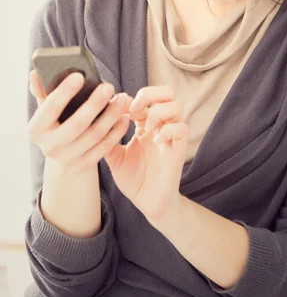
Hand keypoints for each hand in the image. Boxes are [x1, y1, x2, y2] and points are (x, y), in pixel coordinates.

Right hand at [28, 69, 131, 172]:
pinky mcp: (84, 165)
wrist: (64, 155)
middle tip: (109, 86)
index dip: (64, 92)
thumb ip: (43, 91)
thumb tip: (35, 73)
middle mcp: (50, 147)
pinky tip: (125, 117)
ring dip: (110, 115)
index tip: (79, 75)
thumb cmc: (57, 122)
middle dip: (94, 104)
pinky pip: (104, 147)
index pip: (50, 108)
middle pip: (76, 124)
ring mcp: (68, 158)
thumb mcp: (47, 110)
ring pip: (94, 135)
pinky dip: (116, 131)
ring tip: (122, 98)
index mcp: (36, 129)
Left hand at [103, 86, 187, 222]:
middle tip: (134, 110)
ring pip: (176, 106)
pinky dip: (168, 130)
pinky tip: (155, 142)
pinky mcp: (179, 149)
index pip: (146, 96)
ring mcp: (172, 136)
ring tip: (146, 128)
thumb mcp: (114, 157)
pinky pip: (181, 129)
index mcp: (145, 124)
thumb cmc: (134, 180)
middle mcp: (161, 126)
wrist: (149, 204)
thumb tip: (94, 121)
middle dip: (149, 95)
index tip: (117, 108)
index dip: (132, 98)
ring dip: (158, 112)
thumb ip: (107, 139)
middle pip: (167, 92)